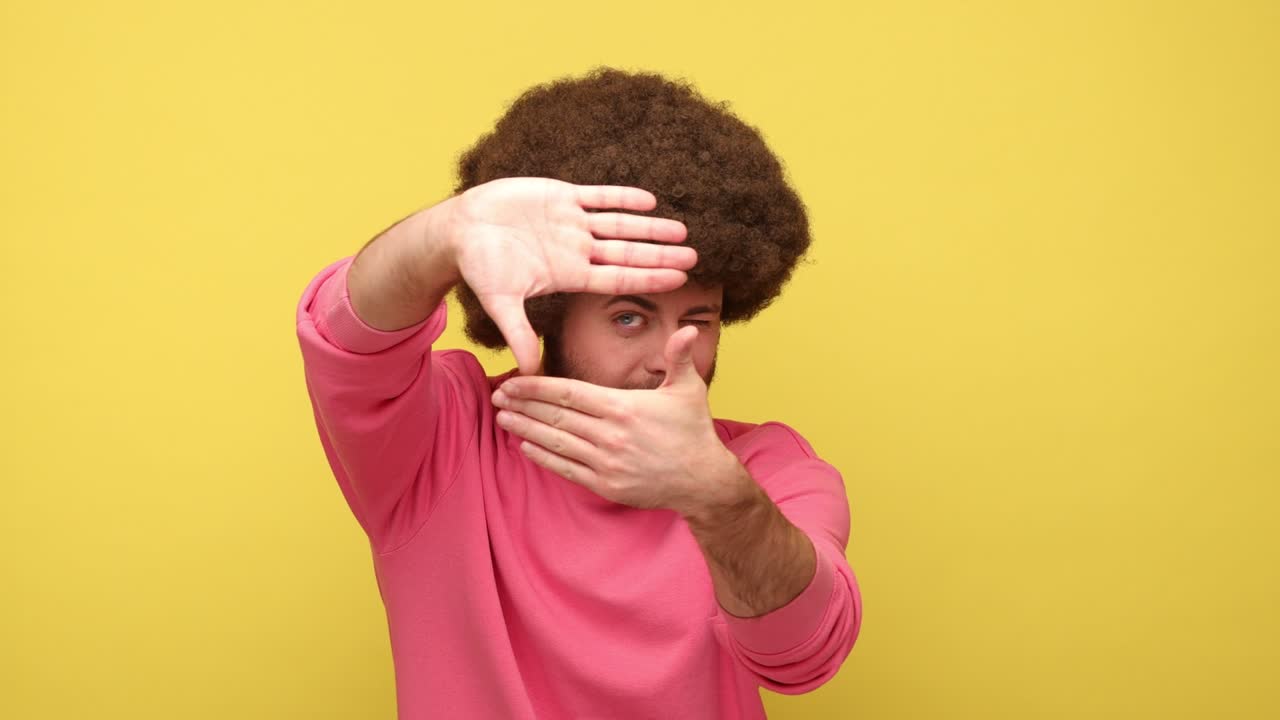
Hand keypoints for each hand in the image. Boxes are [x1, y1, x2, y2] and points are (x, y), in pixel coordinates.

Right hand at [445, 177, 694, 374]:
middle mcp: (577, 250)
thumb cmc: (479, 266)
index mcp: (569, 275)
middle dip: (660, 254)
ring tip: (681, 230)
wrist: (460, 230)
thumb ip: (519, 334)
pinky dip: (622, 197)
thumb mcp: (500, 303)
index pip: (618, 278)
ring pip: (620, 225)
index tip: (679, 280)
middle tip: (694, 256)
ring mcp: (572, 223)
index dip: (649, 278)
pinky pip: (598, 196)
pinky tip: (649, 201)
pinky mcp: (562, 197)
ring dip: (649, 227)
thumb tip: (529, 374)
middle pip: (627, 252)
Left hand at [489, 325, 748, 514]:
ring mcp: (606, 463)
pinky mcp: (605, 485)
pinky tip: (525, 446)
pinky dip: (543, 457)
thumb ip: (679, 357)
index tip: (513, 380)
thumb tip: (685, 329)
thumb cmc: (693, 430)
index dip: (536, 387)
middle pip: (555, 416)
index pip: (569, 393)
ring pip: (555, 442)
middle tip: (496, 397)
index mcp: (623, 407)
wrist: (702, 481)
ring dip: (525, 430)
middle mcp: (610, 435)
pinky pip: (566, 469)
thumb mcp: (689, 389)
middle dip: (522, 405)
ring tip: (502, 419)